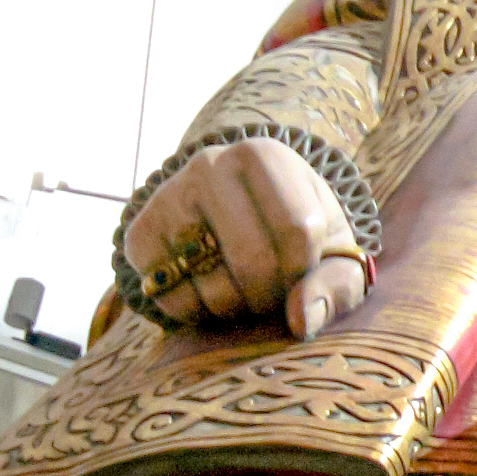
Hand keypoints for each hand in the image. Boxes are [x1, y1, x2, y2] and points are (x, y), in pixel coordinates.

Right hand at [120, 139, 367, 336]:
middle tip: (269, 291)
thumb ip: (337, 284)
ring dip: (236, 309)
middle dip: (269, 296)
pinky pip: (173, 300)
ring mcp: (168, 197)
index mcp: (264, 155)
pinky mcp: (139, 234)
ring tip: (241, 290)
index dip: (304, 269)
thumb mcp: (331, 250)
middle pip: (253, 262)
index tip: (300, 270)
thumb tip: (302, 320)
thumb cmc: (294, 235)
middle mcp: (209, 164)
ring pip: (213, 287)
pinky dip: (197, 314)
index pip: (298, 230)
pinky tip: (207, 291)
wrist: (229, 217)